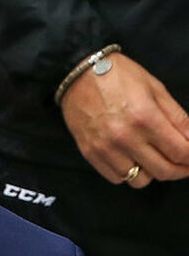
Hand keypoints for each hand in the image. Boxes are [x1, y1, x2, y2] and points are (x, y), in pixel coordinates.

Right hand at [61, 52, 188, 187]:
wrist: (77, 75)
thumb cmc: (117, 76)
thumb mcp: (155, 89)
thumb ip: (177, 117)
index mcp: (145, 118)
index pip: (180, 152)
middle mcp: (125, 137)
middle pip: (163, 171)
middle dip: (180, 170)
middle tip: (183, 164)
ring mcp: (105, 148)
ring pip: (139, 180)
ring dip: (151, 172)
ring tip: (152, 159)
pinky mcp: (90, 153)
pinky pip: (116, 178)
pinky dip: (127, 173)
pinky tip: (130, 158)